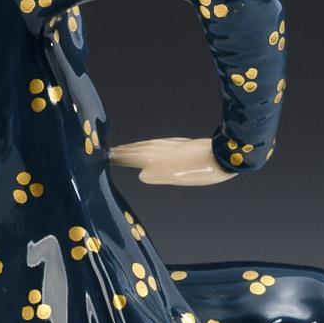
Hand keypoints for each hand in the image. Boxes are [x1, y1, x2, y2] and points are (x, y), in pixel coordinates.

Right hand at [108, 137, 234, 185]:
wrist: (221, 155)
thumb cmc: (199, 170)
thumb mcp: (174, 178)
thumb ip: (154, 176)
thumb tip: (142, 174)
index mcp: (153, 156)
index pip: (128, 156)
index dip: (116, 157)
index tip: (102, 157)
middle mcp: (158, 147)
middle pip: (134, 149)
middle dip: (121, 152)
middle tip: (108, 154)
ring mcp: (169, 144)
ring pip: (145, 145)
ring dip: (132, 148)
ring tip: (124, 151)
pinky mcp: (179, 144)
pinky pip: (154, 145)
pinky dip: (145, 147)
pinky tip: (150, 150)